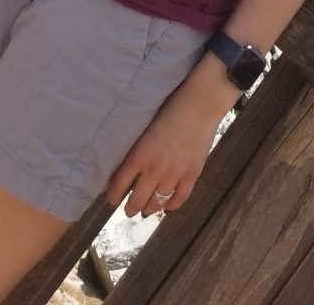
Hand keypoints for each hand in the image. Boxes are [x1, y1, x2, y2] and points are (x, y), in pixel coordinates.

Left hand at [106, 79, 233, 218]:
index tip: (112, 200)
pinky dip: (172, 205)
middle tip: (129, 210)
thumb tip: (127, 164)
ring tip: (147, 208)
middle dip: (130, 209)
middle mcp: (154, 169)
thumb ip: (137, 148)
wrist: (200, 104)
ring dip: (150, 208)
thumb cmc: (171, 108)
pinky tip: (167, 205)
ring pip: (157, 203)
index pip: (119, 186)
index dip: (113, 197)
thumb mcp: (146, 126)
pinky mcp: (192, 175)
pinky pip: (179, 199)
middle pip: (137, 201)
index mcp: (139, 155)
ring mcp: (174, 174)